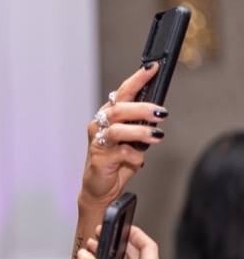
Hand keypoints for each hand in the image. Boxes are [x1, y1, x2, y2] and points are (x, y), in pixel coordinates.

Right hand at [80, 64, 168, 208]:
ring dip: (140, 131)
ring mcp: (97, 142)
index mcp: (107, 116)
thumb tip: (157, 112)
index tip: (152, 69)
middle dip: (143, 108)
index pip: (122, 93)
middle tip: (162, 113)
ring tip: (157, 135)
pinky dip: (135, 156)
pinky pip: (122, 152)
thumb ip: (140, 125)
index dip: (137, 79)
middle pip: (120, 109)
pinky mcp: (99, 159)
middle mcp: (99, 126)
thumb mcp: (132, 139)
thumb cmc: (116, 162)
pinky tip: (137, 161)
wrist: (100, 189)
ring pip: (118, 129)